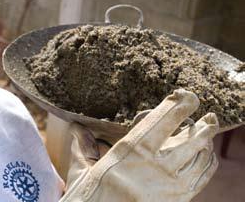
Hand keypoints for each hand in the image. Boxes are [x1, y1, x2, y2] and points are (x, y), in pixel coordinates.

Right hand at [60, 89, 218, 201]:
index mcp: (128, 154)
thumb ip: (83, 147)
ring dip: (206, 144)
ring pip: (199, 160)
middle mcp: (153, 168)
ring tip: (208, 133)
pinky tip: (207, 158)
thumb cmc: (86, 200)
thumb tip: (76, 127)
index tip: (188, 96)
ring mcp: (168, 188)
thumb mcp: (82, 172)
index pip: (159, 123)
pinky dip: (206, 166)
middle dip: (204, 127)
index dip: (178, 107)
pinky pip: (199, 180)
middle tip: (210, 117)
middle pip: (189, 141)